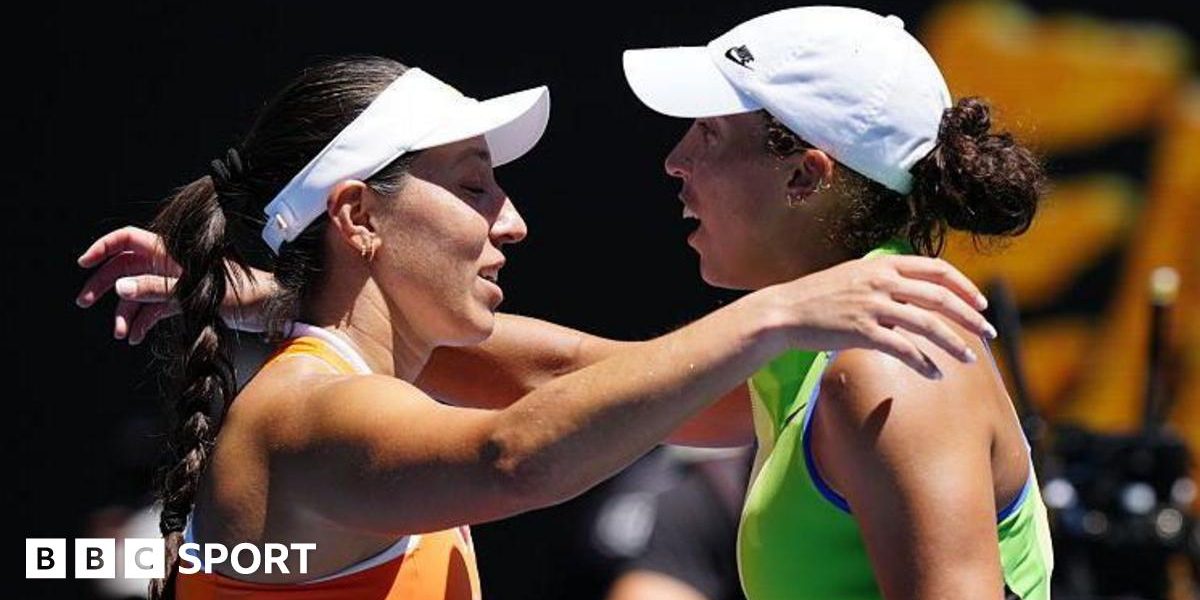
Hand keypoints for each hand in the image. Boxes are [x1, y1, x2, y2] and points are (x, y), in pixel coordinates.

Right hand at [76, 226, 274, 342]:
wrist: (270, 309)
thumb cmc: (244, 294)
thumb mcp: (197, 293)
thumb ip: (158, 289)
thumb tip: (121, 287)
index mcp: (173, 252)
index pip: (129, 240)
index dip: (104, 248)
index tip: (84, 264)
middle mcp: (171, 264)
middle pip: (125, 267)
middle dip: (103, 283)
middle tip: (84, 302)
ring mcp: (175, 282)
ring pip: (137, 291)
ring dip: (124, 312)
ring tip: (120, 334)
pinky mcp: (182, 300)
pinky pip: (152, 309)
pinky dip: (141, 322)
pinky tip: (133, 337)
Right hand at [763, 255, 995, 378]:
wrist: (786, 311)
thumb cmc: (819, 296)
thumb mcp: (855, 274)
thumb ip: (885, 278)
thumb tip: (916, 291)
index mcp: (884, 265)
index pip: (937, 269)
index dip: (965, 286)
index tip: (981, 304)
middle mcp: (881, 282)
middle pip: (939, 297)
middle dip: (970, 316)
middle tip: (989, 333)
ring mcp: (872, 306)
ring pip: (927, 324)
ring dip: (954, 343)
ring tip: (970, 359)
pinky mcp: (862, 331)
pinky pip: (903, 349)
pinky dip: (924, 363)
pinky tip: (935, 374)